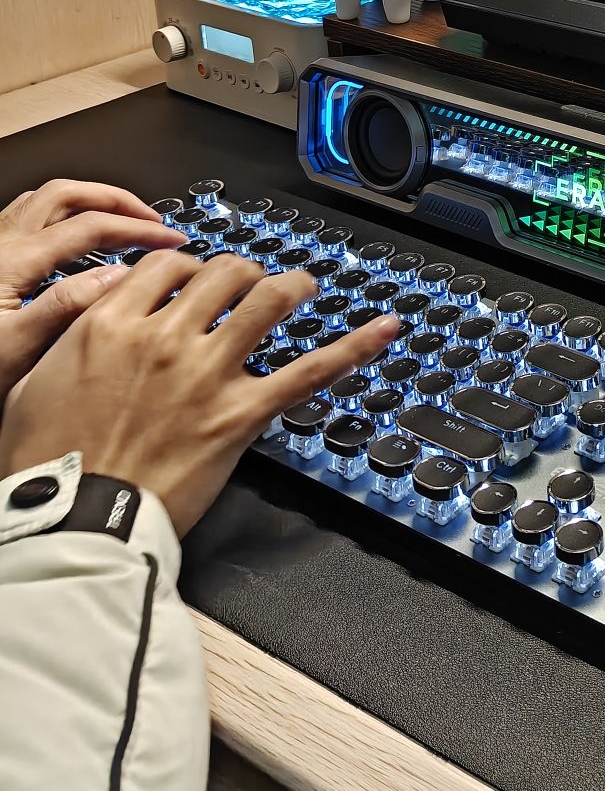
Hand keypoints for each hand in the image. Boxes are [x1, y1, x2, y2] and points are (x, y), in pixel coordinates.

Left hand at [0, 180, 186, 407]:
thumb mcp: (15, 350)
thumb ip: (67, 308)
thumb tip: (119, 275)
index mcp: (11, 262)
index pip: (91, 226)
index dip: (139, 229)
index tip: (173, 239)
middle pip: (66, 194)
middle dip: (116, 200)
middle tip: (152, 218)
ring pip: (43, 201)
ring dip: (87, 201)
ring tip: (119, 219)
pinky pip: (27, 219)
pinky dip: (61, 217)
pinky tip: (73, 243)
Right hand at [0, 252, 400, 535]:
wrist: (74, 523)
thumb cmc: (46, 466)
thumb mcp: (32, 382)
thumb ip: (68, 334)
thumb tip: (89, 307)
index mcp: (111, 325)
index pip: (167, 267)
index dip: (188, 268)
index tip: (196, 279)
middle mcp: (165, 337)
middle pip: (222, 273)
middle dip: (241, 273)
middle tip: (250, 284)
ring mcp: (207, 373)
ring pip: (267, 303)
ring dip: (291, 287)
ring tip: (303, 286)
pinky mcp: (241, 414)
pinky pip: (310, 371)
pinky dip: (354, 347)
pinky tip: (384, 329)